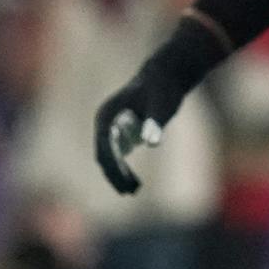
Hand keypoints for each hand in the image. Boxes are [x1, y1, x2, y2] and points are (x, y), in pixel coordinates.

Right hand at [92, 66, 189, 194]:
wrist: (165, 77)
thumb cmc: (162, 89)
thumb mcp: (161, 105)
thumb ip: (154, 123)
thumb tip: (151, 143)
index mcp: (107, 114)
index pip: (104, 146)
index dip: (113, 165)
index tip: (125, 181)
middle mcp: (104, 122)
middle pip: (103, 156)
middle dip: (114, 175)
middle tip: (130, 191)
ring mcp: (110, 129)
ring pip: (108, 159)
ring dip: (117, 176)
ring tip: (133, 190)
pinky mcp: (119, 134)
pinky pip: (116, 157)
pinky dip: (122, 171)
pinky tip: (134, 183)